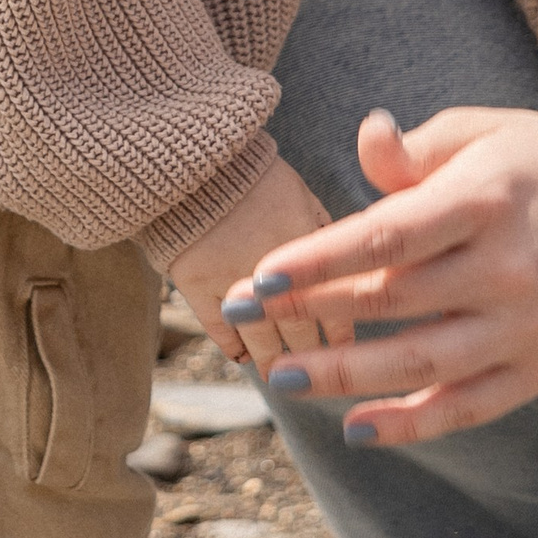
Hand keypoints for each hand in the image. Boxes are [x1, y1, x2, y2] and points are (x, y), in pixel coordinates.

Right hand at [166, 152, 330, 372]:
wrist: (192, 161)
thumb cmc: (254, 175)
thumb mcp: (302, 196)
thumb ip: (322, 235)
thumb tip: (345, 271)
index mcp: (308, 246)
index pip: (336, 307)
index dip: (341, 336)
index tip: (344, 351)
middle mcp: (274, 271)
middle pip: (300, 332)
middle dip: (311, 358)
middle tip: (315, 373)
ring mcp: (232, 281)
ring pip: (260, 340)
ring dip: (273, 363)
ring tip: (280, 376)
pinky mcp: (196, 284)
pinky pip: (219, 329)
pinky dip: (232, 346)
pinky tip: (242, 355)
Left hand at [224, 104, 537, 443]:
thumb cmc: (535, 165)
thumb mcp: (482, 133)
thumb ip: (415, 148)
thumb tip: (365, 139)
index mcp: (489, 197)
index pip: (388, 234)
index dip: (318, 261)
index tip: (258, 277)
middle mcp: (513, 266)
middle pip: (395, 302)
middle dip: (313, 316)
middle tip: (245, 322)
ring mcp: (531, 325)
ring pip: (424, 364)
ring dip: (348, 379)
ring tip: (283, 379)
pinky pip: (469, 407)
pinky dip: (413, 426)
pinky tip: (356, 428)